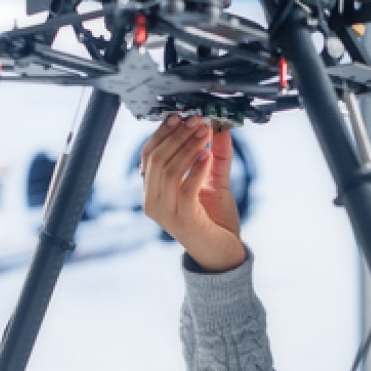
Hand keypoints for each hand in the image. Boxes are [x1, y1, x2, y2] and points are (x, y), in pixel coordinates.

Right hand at [140, 114, 245, 271]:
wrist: (222, 253)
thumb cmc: (214, 221)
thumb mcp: (214, 181)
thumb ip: (216, 155)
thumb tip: (220, 126)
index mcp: (153, 191)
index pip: (148, 155)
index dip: (163, 133)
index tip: (180, 116)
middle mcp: (153, 202)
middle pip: (157, 159)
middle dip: (177, 136)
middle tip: (196, 121)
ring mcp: (166, 212)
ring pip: (169, 170)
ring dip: (188, 147)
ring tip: (204, 133)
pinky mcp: (183, 219)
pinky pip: (186, 188)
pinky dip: (196, 168)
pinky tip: (207, 155)